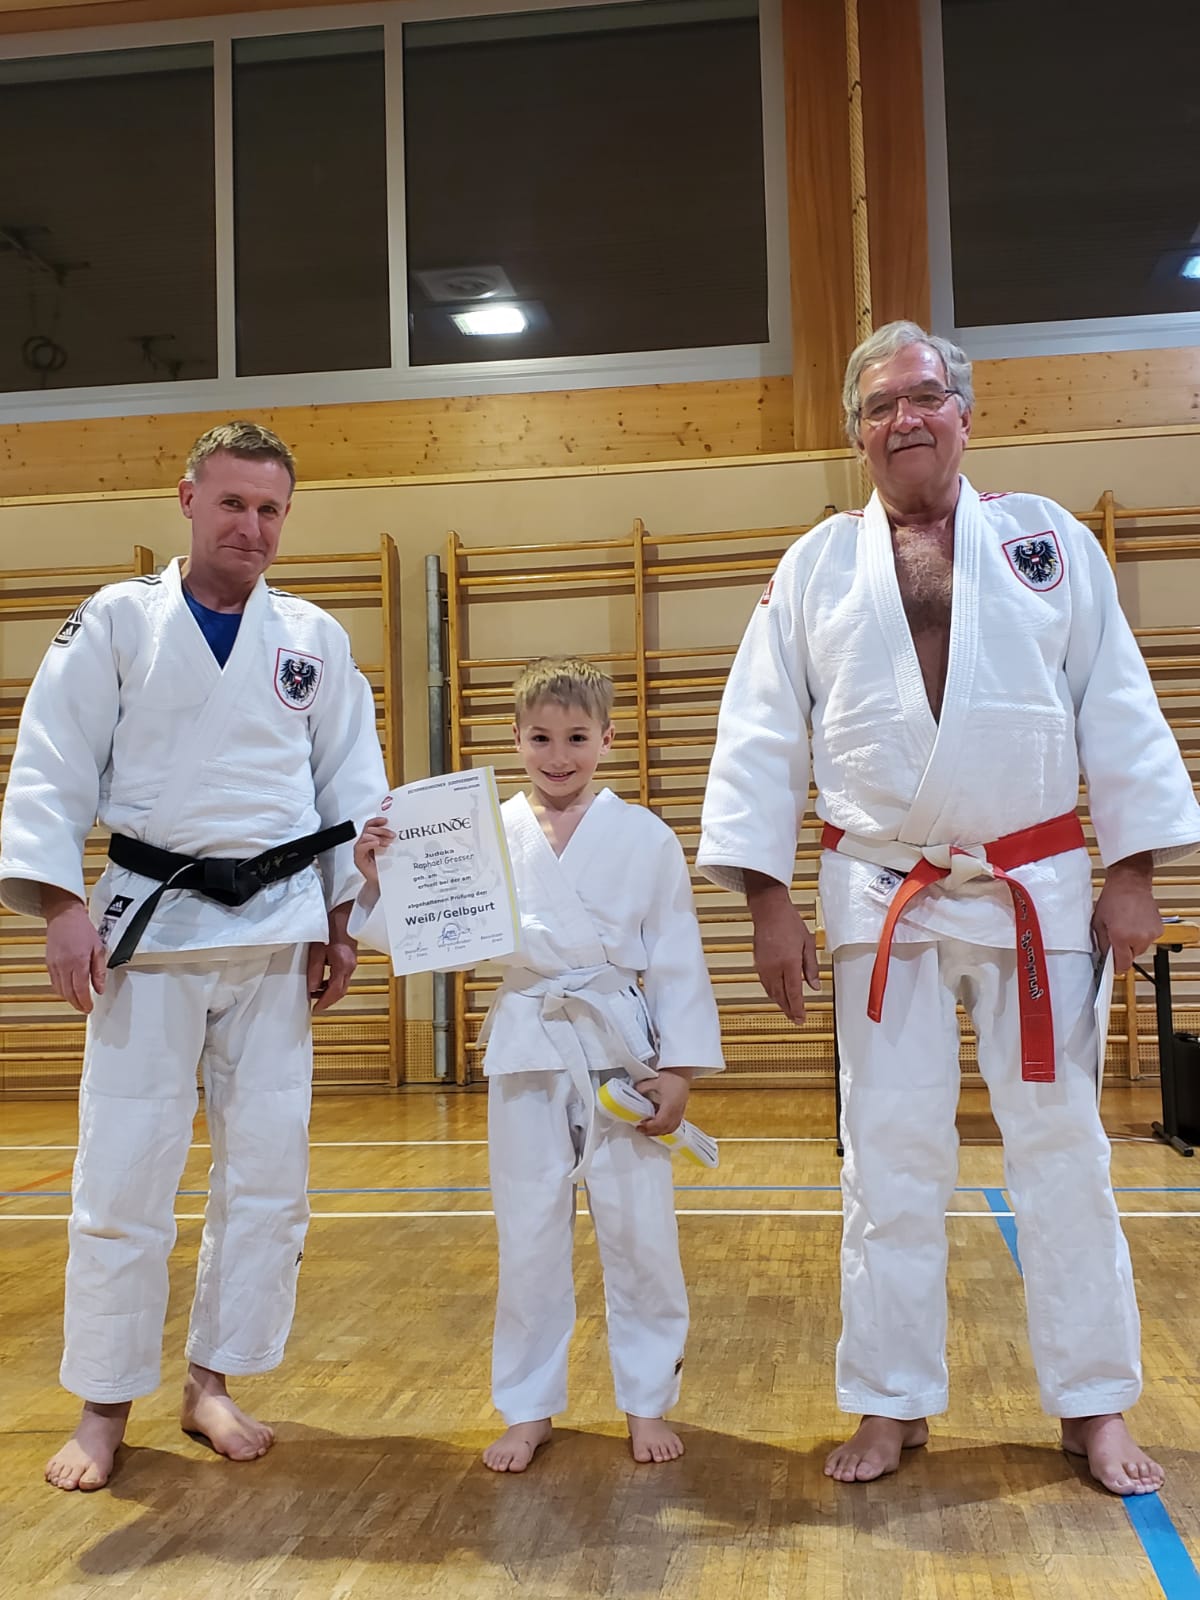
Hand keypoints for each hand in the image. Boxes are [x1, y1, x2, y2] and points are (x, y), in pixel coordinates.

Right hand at [43, 892, 106, 1013]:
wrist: (64, 917)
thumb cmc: (82, 929)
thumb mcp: (98, 948)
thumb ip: (99, 971)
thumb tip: (100, 988)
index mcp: (78, 961)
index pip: (80, 989)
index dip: (85, 1002)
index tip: (90, 1008)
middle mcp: (64, 965)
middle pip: (69, 993)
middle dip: (77, 1004)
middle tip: (85, 1008)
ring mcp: (54, 965)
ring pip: (60, 990)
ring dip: (69, 999)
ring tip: (78, 1002)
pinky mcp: (48, 963)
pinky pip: (54, 983)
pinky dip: (61, 990)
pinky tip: (68, 991)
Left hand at [308, 902, 357, 1012]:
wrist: (347, 913)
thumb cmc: (332, 926)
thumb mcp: (318, 949)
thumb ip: (315, 970)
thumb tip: (312, 987)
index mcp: (343, 966)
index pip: (334, 992)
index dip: (325, 1003)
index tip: (315, 1009)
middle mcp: (350, 967)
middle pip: (341, 991)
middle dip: (328, 1000)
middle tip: (314, 1003)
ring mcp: (352, 963)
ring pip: (342, 985)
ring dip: (330, 991)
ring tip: (315, 991)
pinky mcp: (350, 958)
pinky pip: (342, 976)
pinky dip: (333, 982)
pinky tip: (323, 979)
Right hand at [353, 817, 395, 888]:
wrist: (382, 883)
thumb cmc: (386, 868)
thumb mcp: (391, 851)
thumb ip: (390, 841)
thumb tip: (398, 831)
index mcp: (372, 840)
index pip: (370, 825)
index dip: (377, 821)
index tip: (386, 820)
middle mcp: (365, 844)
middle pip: (368, 829)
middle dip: (381, 830)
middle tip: (392, 835)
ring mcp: (361, 851)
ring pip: (364, 835)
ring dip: (377, 836)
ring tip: (387, 842)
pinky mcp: (358, 858)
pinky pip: (360, 847)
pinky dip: (368, 843)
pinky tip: (376, 843)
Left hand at [638, 1068, 692, 1135]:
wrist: (683, 1075)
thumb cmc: (672, 1077)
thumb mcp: (655, 1080)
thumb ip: (643, 1087)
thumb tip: (634, 1092)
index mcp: (670, 1105)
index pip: (660, 1122)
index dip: (650, 1127)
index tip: (640, 1126)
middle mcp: (676, 1111)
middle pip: (664, 1128)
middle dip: (651, 1131)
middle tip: (640, 1129)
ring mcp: (679, 1113)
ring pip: (670, 1129)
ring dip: (658, 1132)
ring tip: (648, 1130)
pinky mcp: (680, 1113)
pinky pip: (674, 1126)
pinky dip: (666, 1129)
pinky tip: (659, 1128)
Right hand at [746, 872, 818, 1022]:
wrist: (769, 911)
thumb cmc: (789, 922)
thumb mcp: (808, 944)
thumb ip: (811, 968)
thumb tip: (815, 986)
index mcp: (789, 963)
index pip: (794, 993)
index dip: (798, 1009)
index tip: (801, 1019)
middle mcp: (775, 967)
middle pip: (781, 996)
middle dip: (789, 1010)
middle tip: (796, 1020)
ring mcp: (764, 966)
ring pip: (772, 992)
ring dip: (780, 1003)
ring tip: (788, 1010)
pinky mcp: (758, 963)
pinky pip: (765, 984)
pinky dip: (772, 993)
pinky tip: (777, 995)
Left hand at [1092, 853, 1161, 974]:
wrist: (1129, 883)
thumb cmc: (1113, 898)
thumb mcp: (1098, 922)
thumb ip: (1101, 943)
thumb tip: (1105, 956)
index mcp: (1121, 937)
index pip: (1122, 965)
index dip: (1115, 967)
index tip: (1112, 965)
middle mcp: (1139, 937)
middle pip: (1131, 957)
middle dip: (1123, 951)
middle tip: (1116, 936)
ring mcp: (1150, 934)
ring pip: (1140, 949)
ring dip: (1133, 943)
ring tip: (1126, 927)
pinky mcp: (1158, 929)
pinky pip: (1148, 940)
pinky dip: (1142, 936)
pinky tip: (1134, 923)